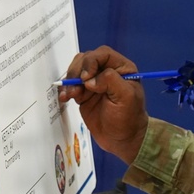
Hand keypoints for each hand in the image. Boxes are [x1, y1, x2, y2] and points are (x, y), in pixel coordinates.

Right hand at [59, 45, 148, 163]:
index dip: (92, 62)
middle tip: (76, 89)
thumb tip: (90, 80)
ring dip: (70, 80)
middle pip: (86, 60)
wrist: (122, 139)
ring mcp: (94, 82)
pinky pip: (71, 85)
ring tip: (69, 95)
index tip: (86, 78)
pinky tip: (64, 98)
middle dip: (78, 72)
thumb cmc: (129, 118)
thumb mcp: (126, 98)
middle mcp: (107, 71)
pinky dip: (65, 89)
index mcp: (122, 68)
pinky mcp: (84, 94)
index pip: (103, 54)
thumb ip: (111, 82)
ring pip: (77, 70)